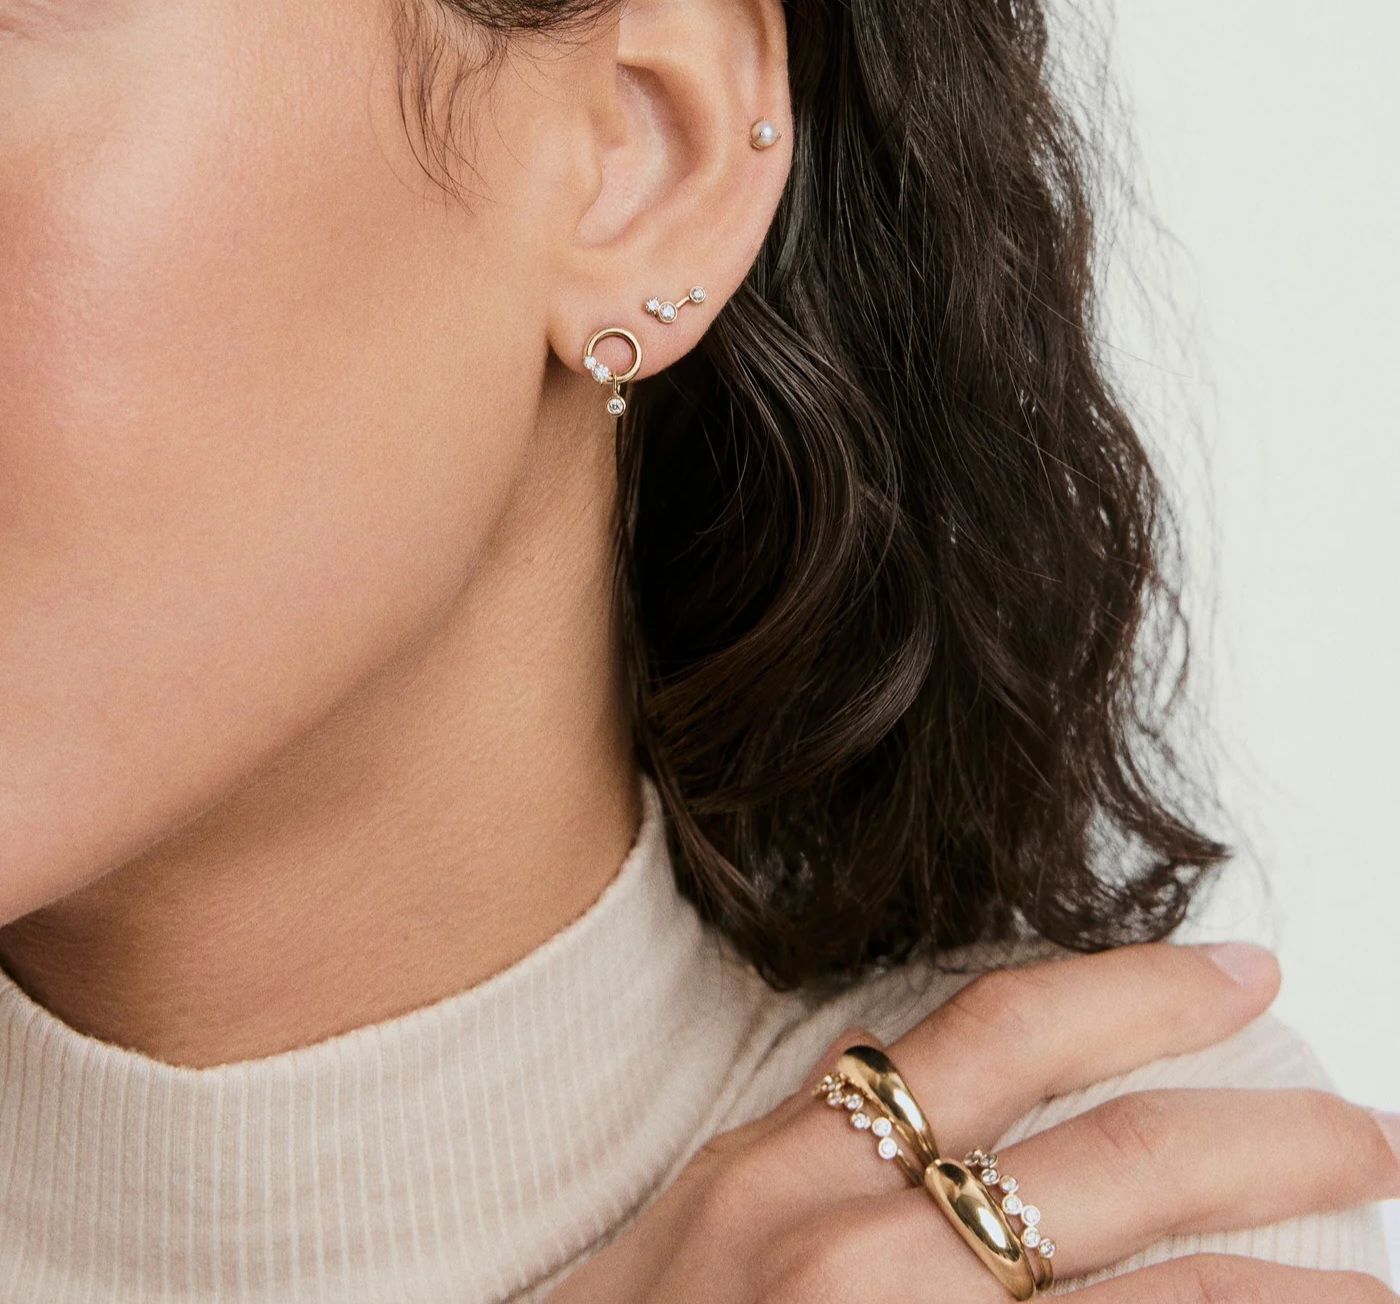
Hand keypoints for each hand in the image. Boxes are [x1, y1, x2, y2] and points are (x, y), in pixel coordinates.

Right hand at [547, 942, 1398, 1300]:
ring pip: (1143, 1303)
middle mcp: (839, 1256)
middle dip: (1263, 1141)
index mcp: (779, 1172)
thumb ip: (815, 1168)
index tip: (1238, 978)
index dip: (1135, 990)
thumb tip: (955, 1131)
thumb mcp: (695, 1233)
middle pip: (1104, 1166)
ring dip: (1285, 1291)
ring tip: (1378, 1277)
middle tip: (1369, 1133)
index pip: (991, 1034)